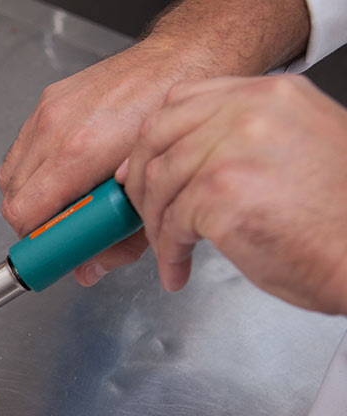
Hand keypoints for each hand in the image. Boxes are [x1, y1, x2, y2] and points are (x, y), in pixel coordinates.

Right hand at [0, 0, 310, 286]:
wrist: (185, 60)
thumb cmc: (176, 121)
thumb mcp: (154, 196)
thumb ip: (117, 241)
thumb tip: (88, 269)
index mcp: (80, 154)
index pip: (25, 214)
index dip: (35, 241)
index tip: (50, 251)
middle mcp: (57, 130)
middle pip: (12, 199)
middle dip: (34, 223)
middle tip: (63, 230)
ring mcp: (48, 112)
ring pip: (11, 176)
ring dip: (31, 197)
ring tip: (65, 201)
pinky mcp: (49, 100)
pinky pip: (22, 149)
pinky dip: (35, 169)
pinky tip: (65, 172)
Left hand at [121, 75, 346, 313]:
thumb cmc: (342, 217)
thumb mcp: (300, 148)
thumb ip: (248, 139)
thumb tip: (189, 156)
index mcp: (272, 94)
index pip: (185, 100)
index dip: (153, 140)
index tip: (141, 168)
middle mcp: (251, 111)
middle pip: (159, 135)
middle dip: (140, 180)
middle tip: (144, 214)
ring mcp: (232, 149)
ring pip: (159, 182)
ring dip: (157, 225)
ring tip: (171, 250)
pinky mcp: (219, 193)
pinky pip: (171, 224)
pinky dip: (168, 252)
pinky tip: (178, 268)